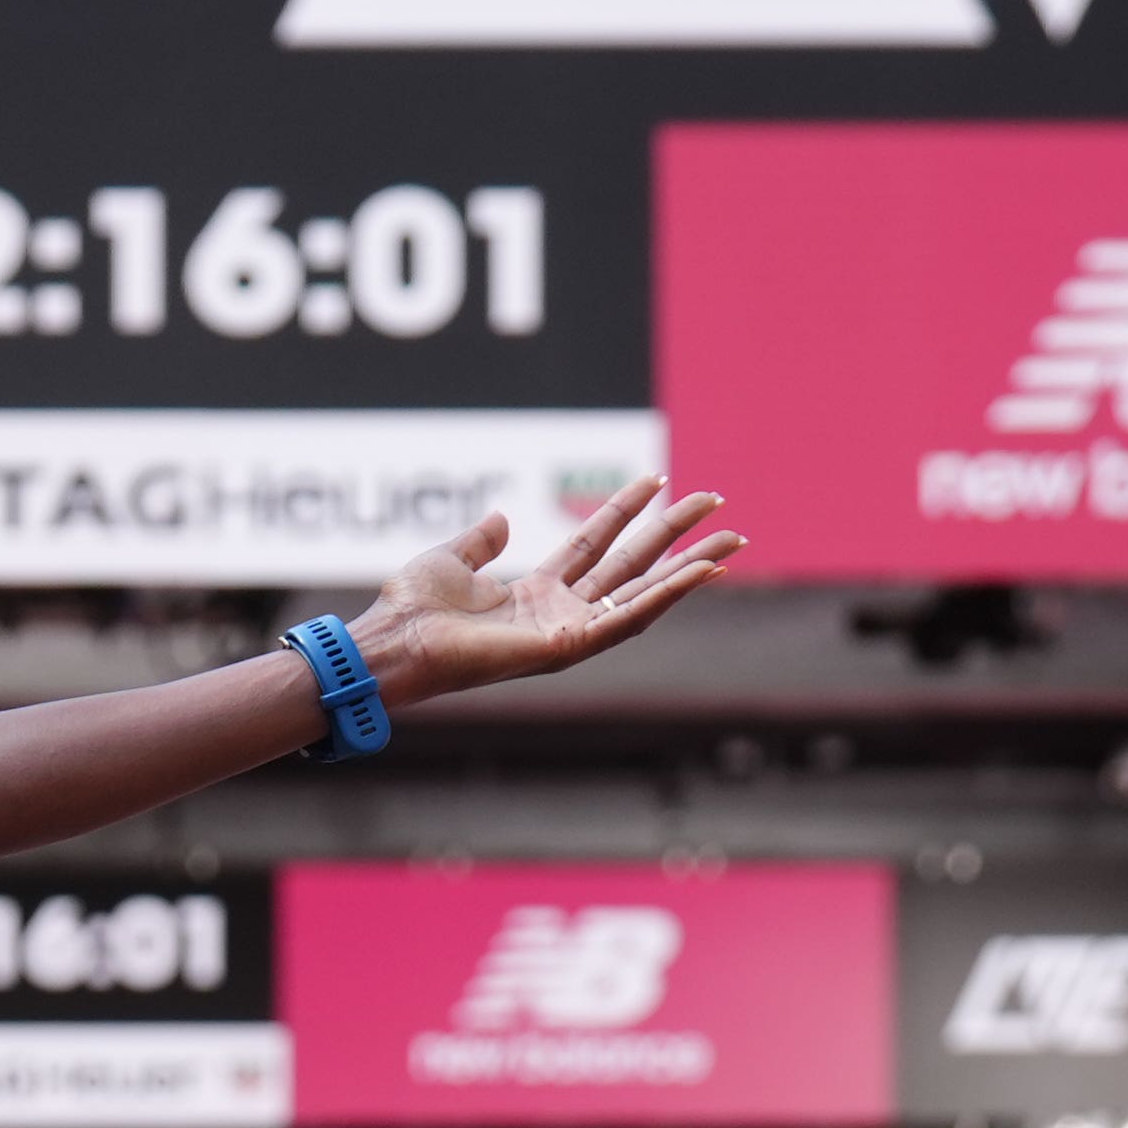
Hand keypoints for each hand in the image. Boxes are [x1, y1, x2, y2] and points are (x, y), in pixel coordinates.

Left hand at [349, 473, 739, 704]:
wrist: (394, 642)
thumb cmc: (411, 610)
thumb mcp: (450, 559)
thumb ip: (480, 539)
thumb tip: (502, 518)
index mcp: (534, 593)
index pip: (594, 545)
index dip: (626, 511)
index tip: (658, 480)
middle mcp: (558, 613)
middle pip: (631, 566)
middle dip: (675, 535)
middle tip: (717, 501)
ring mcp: (566, 632)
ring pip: (643, 593)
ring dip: (689, 567)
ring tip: (732, 539)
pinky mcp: (567, 647)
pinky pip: (628, 618)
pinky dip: (666, 596)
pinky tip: (702, 572)